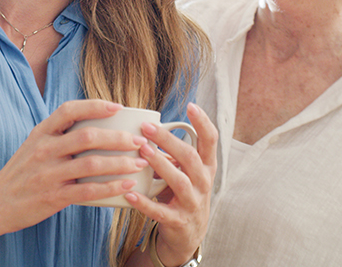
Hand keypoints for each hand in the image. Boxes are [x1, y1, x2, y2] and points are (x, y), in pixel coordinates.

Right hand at [0, 99, 149, 235]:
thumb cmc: (22, 172)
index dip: (95, 106)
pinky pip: (88, 190)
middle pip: (87, 137)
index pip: (69, 110)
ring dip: (120, 163)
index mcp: (41, 132)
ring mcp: (49, 173)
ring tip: (140, 163)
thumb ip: (59, 134)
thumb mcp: (34, 145)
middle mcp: (45, 149)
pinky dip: (111, 187)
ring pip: (92, 164)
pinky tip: (127, 185)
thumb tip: (98, 126)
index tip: (118, 107)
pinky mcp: (54, 196)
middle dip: (118, 137)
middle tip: (139, 140)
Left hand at [124, 103, 217, 265]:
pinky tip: (129, 193)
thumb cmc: (183, 194)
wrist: (188, 235)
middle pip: (190, 157)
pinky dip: (144, 202)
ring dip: (159, 164)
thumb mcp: (186, 172)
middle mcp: (203, 183)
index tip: (191, 106)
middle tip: (147, 127)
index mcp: (207, 167)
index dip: (203, 122)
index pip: (211, 141)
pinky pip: (160, 211)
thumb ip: (174, 153)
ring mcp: (192, 203)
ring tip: (141, 151)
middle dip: (168, 140)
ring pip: (178, 181)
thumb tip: (149, 128)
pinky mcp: (178, 221)